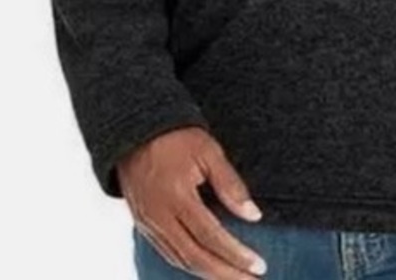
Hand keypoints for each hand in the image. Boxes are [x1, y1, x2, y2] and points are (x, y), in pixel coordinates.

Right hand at [117, 125, 268, 278]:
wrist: (136, 130)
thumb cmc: (177, 137)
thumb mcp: (209, 151)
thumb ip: (230, 184)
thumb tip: (254, 215)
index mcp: (176, 196)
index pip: (210, 236)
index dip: (236, 255)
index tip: (259, 266)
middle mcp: (159, 216)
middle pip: (195, 257)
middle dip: (225, 274)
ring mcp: (148, 223)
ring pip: (179, 260)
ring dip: (209, 274)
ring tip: (234, 278)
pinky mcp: (143, 224)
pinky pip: (167, 253)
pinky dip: (189, 264)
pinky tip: (207, 267)